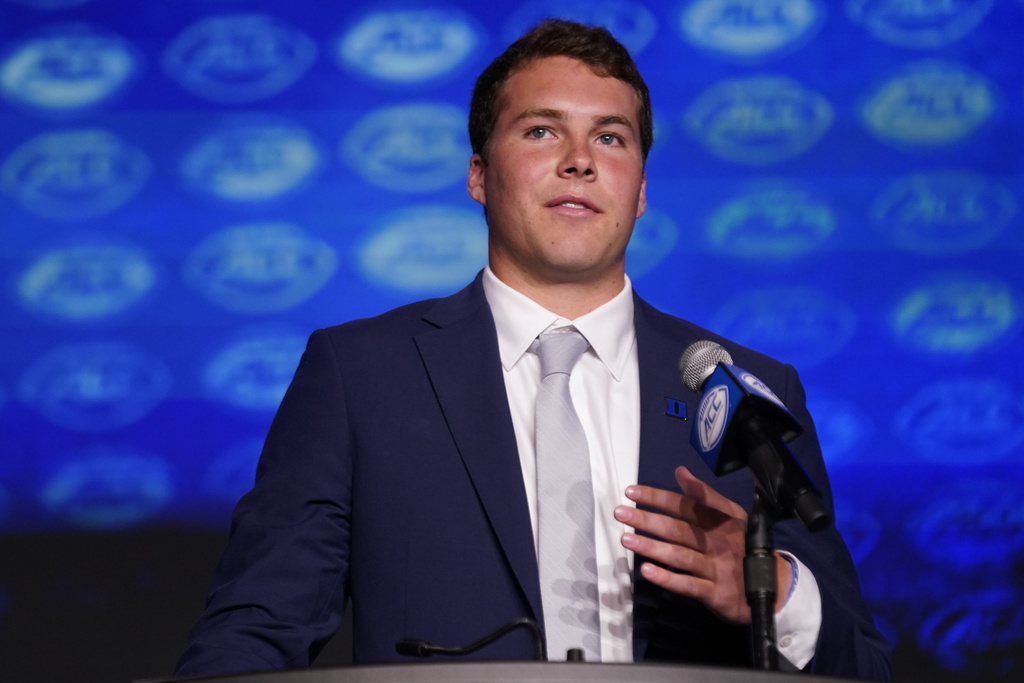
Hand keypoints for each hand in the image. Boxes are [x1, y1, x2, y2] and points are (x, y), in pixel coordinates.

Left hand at [614, 466, 790, 623]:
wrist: (776, 585)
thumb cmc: (744, 546)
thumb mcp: (731, 516)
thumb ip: (704, 495)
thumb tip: (680, 471)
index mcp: (719, 520)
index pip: (685, 504)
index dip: (658, 497)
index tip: (632, 491)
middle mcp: (716, 541)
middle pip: (678, 529)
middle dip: (647, 520)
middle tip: (621, 513)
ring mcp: (716, 567)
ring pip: (679, 555)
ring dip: (651, 547)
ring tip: (626, 540)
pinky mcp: (715, 592)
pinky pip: (688, 585)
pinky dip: (667, 579)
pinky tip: (647, 571)